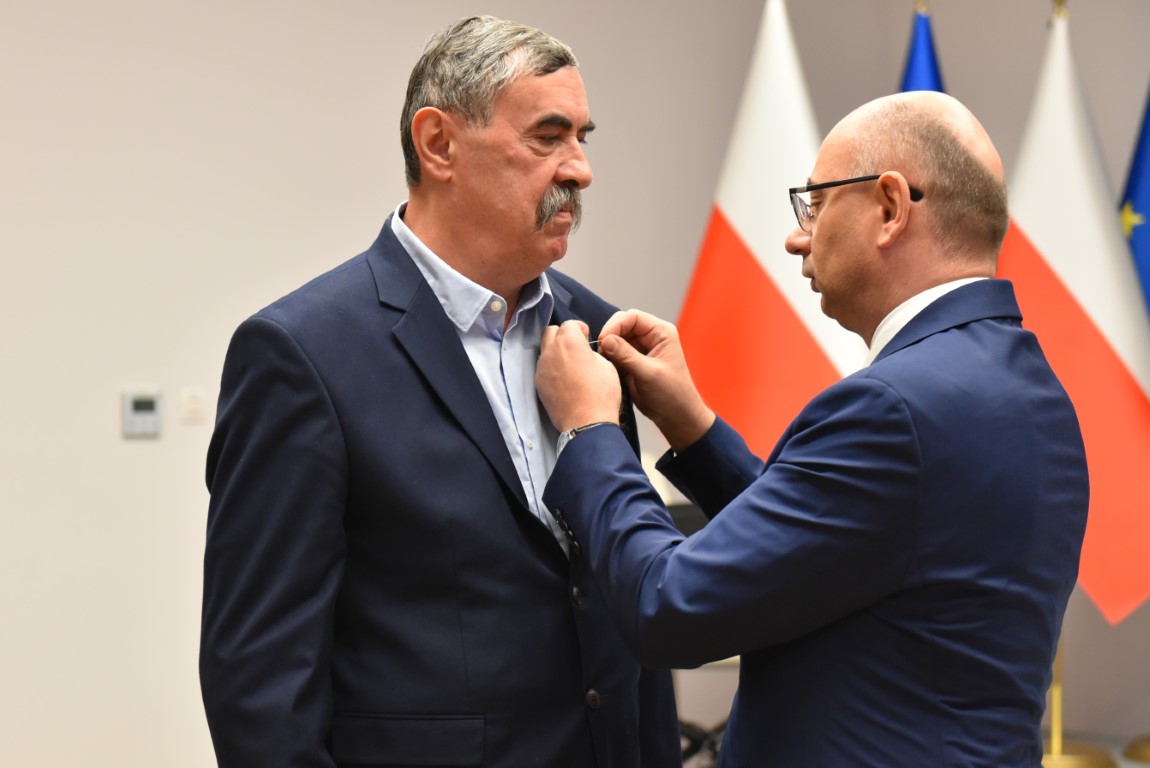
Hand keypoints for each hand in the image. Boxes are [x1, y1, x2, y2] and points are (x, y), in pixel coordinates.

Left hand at [536, 321, 621, 432]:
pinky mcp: (539, 384)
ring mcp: (542, 369)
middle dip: (563, 335)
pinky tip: (564, 380)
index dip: (580, 329)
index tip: (585, 337)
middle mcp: (551, 352)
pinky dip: (551, 368)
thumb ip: (592, 353)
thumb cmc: (600, 395)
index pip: (569, 324)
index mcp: (569, 342)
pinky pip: (543, 369)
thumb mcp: (607, 366)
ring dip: (556, 352)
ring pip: (545, 350)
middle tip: (576, 347)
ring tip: (570, 365)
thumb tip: (586, 355)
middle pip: (550, 332)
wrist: (587, 423)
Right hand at [596, 310, 713, 451]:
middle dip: (609, 336)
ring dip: (608, 349)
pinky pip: (615, 354)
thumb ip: (627, 355)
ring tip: (604, 362)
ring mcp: (640, 350)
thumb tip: (606, 340)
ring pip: (616, 340)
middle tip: (601, 352)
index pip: (632, 317)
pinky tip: (607, 368)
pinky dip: (608, 359)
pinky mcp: (631, 363)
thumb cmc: (673, 394)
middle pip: (622, 326)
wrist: (676, 416)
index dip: (615, 325)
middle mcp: (650, 338)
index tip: (604, 340)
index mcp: (661, 333)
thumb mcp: (649, 373)